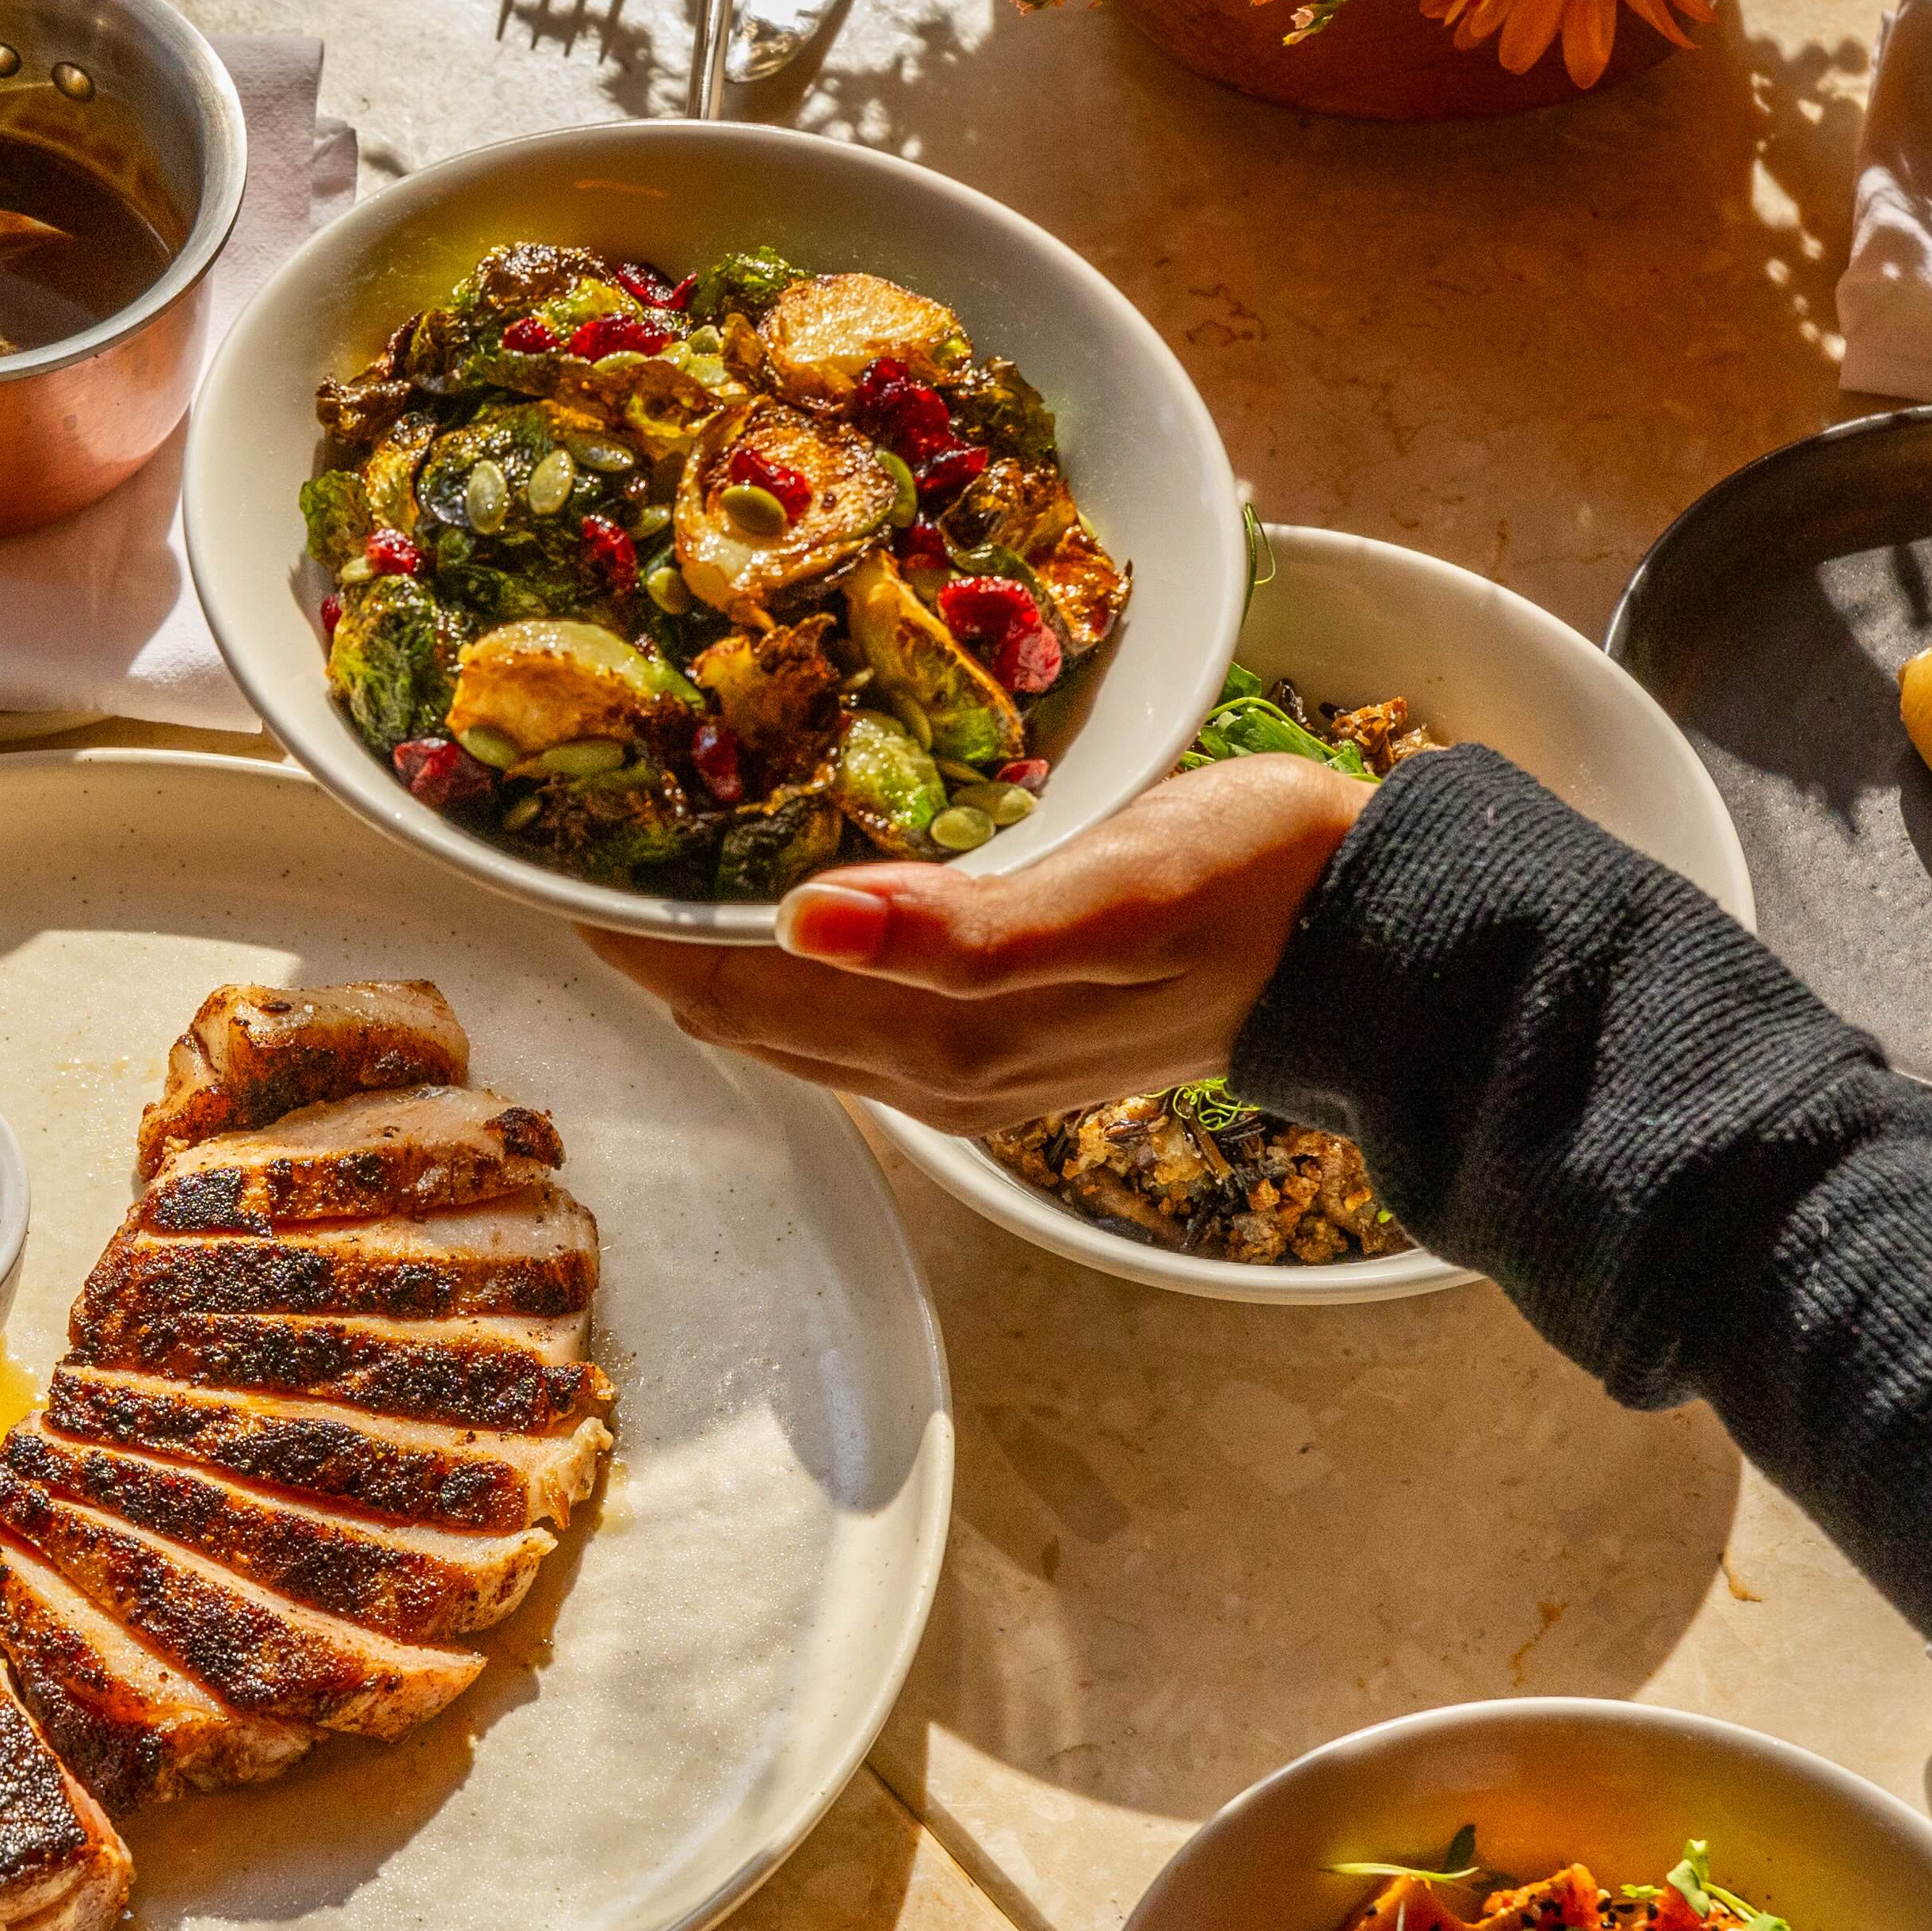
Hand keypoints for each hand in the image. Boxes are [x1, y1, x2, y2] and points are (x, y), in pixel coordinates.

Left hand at [583, 758, 1381, 1128]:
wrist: (1382, 939)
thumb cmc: (1254, 891)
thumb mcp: (1108, 893)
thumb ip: (955, 926)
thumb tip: (798, 923)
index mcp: (942, 1040)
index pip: (736, 995)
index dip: (636, 939)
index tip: (549, 865)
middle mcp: (941, 1073)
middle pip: (751, 1017)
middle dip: (655, 953)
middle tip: (570, 857)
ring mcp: (981, 1065)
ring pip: (803, 1019)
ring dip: (721, 964)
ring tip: (647, 881)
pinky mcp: (1023, 1032)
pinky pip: (867, 1007)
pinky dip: (803, 964)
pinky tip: (792, 914)